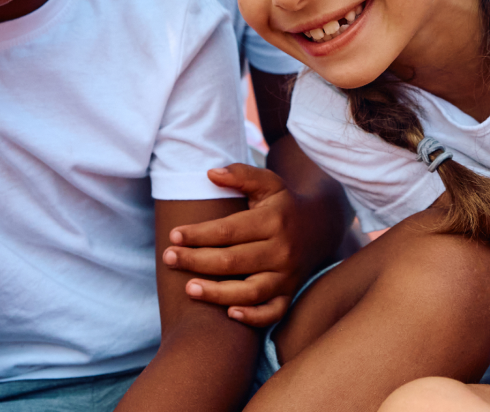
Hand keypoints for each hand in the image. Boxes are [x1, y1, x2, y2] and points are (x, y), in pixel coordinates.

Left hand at [163, 164, 318, 326]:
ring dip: (217, 293)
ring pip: (250, 291)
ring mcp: (287, 276)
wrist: (320, 227)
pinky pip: (273, 312)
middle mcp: (282, 250)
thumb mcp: (268, 183)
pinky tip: (229, 313)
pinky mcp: (289, 294)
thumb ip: (241, 175)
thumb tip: (210, 174)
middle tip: (168, 258)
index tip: (173, 234)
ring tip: (188, 288)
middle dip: (196, 260)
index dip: (198, 234)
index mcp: (273, 221)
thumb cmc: (283, 205)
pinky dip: (253, 317)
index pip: (228, 231)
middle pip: (233, 261)